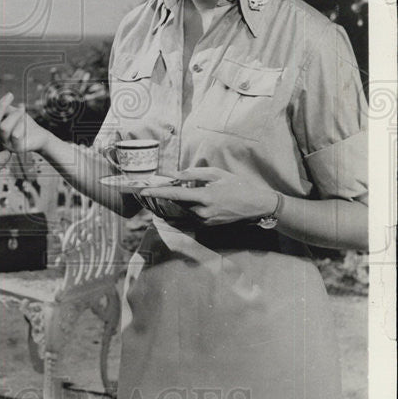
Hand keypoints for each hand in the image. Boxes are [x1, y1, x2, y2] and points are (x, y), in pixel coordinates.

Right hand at [0, 96, 49, 154]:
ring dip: (14, 115)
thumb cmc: (25, 124)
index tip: (8, 96)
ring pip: (3, 127)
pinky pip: (15, 135)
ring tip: (22, 111)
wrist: (41, 136)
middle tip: (12, 97)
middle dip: (2, 106)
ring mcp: (6, 145)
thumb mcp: (12, 113)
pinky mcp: (17, 149)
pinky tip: (26, 121)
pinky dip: (21, 124)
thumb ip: (1, 108)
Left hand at [142, 166, 278, 225]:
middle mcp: (202, 212)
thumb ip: (194, 174)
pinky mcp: (207, 225)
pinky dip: (184, 208)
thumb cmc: (237, 185)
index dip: (157, 192)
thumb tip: (176, 176)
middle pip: (176, 204)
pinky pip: (190, 216)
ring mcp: (205, 221)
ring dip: (176, 203)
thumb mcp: (217, 173)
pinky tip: (186, 201)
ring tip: (173, 194)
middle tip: (158, 188)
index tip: (143, 191)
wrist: (255, 205)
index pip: (175, 195)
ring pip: (182, 210)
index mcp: (204, 197)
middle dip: (166, 196)